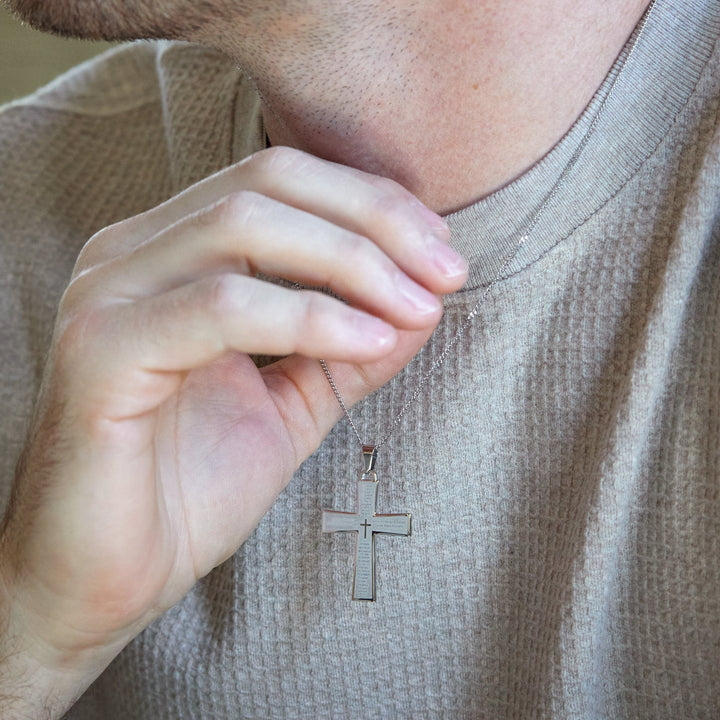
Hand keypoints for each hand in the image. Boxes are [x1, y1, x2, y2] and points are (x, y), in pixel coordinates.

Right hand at [0, 147, 466, 710]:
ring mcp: (108, 296)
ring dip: (352, 263)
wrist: (107, 579)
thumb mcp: (294, 406)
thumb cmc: (189, 489)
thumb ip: (351, 348)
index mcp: (172, 254)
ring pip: (244, 225)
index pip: (281, 181)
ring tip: (417, 308)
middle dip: (376, 220)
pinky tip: (368, 343)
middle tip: (447, 272)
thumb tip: (424, 299)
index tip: (441, 254)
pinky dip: (308, 317)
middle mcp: (133, 255)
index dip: (373, 205)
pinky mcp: (100, 352)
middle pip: (269, 182)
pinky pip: (221, 307)